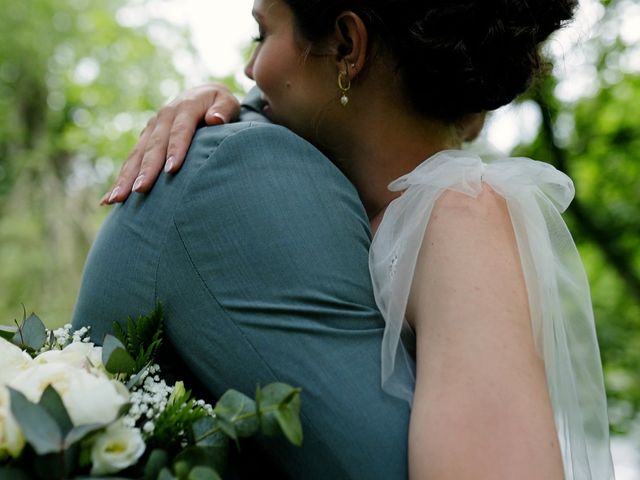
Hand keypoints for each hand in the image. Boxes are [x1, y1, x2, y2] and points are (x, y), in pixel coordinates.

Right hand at [101, 84, 240, 204]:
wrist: (202, 95)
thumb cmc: (219, 104)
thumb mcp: (227, 101)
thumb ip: (223, 110)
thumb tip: (214, 119)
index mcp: (185, 107)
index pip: (180, 130)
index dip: (176, 149)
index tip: (172, 170)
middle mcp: (164, 117)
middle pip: (154, 146)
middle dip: (146, 169)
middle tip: (140, 190)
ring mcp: (152, 129)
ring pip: (137, 155)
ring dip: (126, 177)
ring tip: (117, 199)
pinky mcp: (145, 139)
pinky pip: (132, 160)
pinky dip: (120, 179)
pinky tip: (110, 199)